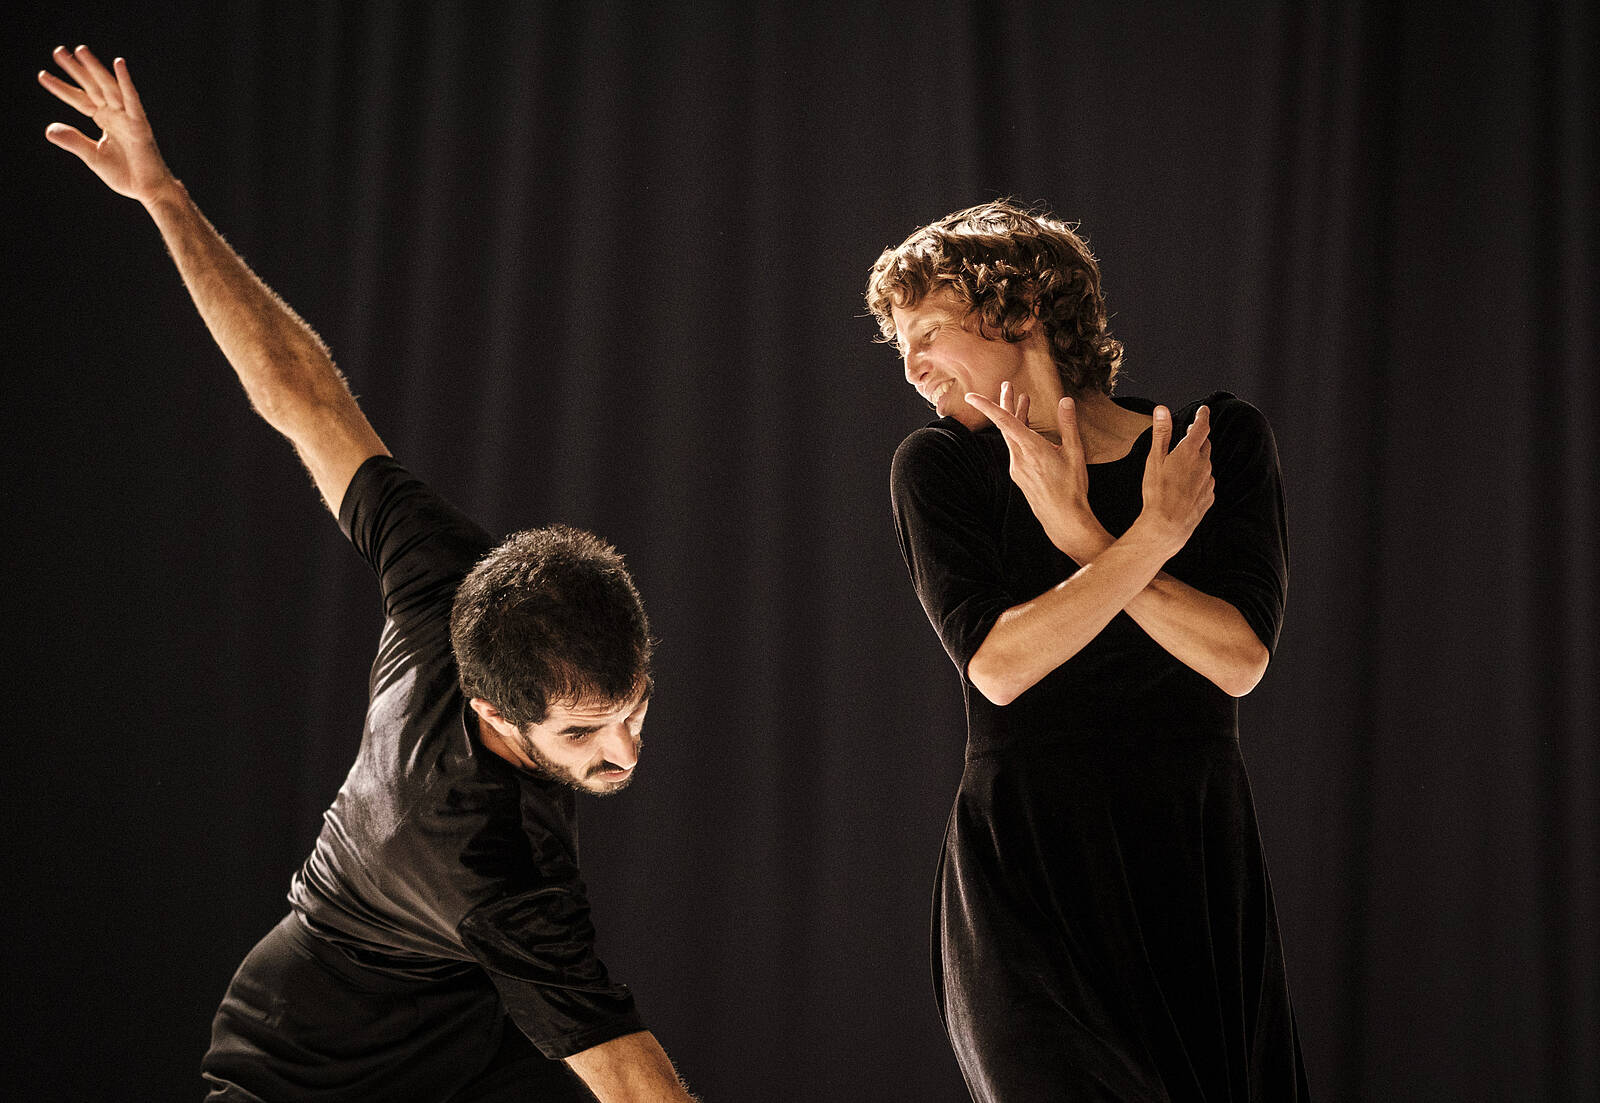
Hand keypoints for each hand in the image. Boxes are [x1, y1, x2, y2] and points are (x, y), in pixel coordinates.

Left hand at [38, 46, 175, 203]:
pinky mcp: (140, 124)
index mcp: (106, 120)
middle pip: (92, 87)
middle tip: (58, 51)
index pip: (80, 99)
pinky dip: (126, 82)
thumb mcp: (93, 156)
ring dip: (95, 69)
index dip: (62, 88)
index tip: (43, 75)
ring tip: (80, 50)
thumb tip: (49, 129)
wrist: (150, 190)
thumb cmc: (127, 175)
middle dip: (76, 70)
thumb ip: (74, 141)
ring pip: (109, 88)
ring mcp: (128, 117)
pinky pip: (132, 100)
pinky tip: (119, 64)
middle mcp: (116, 114)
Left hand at [965, 382, 1103, 557]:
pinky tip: (1030, 432)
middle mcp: (1019, 456)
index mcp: (1031, 448)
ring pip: (1012, 437)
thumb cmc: (1071, 487)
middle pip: (1006, 425)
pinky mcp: (1019, 475)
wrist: (1062, 518)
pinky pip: (1016, 449)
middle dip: (1005, 403)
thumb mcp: (1075, 453)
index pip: (1004, 422)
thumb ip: (1068, 425)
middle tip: (1006, 385)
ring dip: (1017, 418)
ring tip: (1023, 401)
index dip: (987, 406)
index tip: (971, 396)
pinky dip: (1020, 435)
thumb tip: (1065, 401)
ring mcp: (1017, 467)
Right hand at [1138, 405, 1213, 555]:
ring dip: (1197, 459)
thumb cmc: (1157, 492)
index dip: (1203, 416)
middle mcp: (1203, 464)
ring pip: (1205, 464)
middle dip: (1198, 438)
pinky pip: (1206, 481)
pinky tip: (1185, 486)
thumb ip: (1160, 433)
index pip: (1201, 427)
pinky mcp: (1209, 496)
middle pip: (1205, 445)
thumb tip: (1162, 409)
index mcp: (1189, 452)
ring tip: (1181, 465)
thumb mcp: (1154, 459)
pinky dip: (1198, 478)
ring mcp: (1208, 481)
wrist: (1167, 526)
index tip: (1203, 410)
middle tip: (1189, 433)